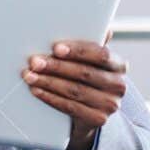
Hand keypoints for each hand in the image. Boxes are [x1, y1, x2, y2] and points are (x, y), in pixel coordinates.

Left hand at [22, 33, 126, 149]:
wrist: (89, 113)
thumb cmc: (87, 80)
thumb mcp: (91, 62)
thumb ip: (93, 46)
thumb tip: (105, 30)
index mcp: (119, 65)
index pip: (101, 54)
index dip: (78, 51)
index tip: (56, 48)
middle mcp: (119, 85)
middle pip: (85, 73)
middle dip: (56, 66)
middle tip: (35, 61)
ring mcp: (110, 105)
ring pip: (75, 90)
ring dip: (49, 82)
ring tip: (30, 75)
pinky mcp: (98, 119)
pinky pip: (70, 107)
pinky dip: (50, 98)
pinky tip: (37, 90)